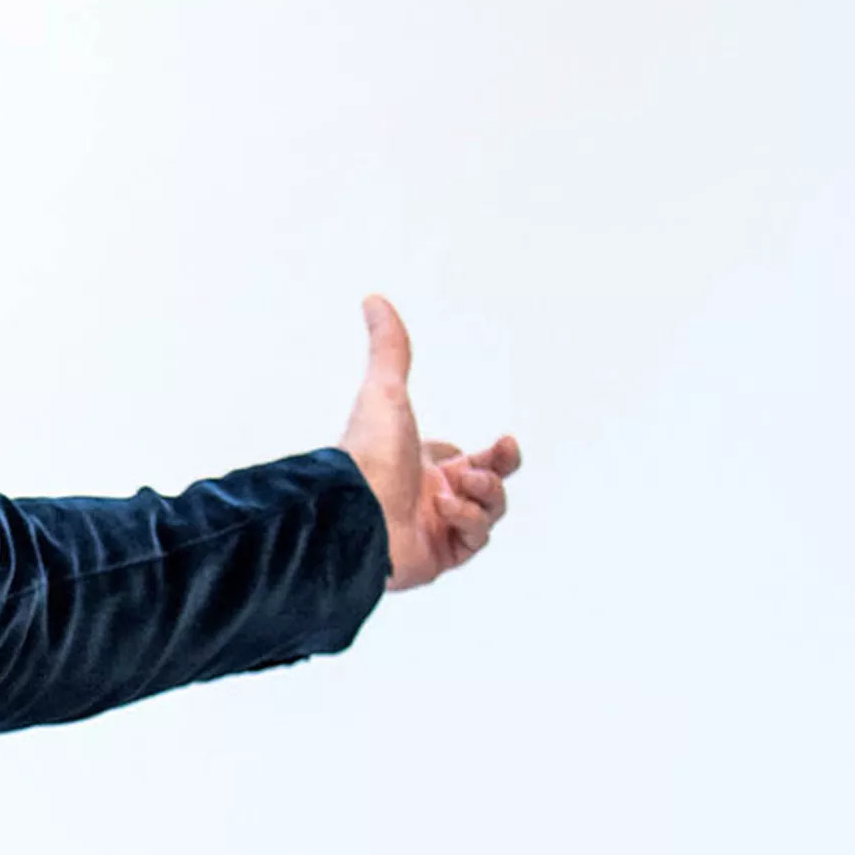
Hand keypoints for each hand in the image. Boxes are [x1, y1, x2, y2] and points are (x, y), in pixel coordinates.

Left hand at [339, 293, 520, 591]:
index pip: (475, 461)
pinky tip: (445, 511)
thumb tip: (373, 298)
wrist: (352, 512)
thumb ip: (389, 348)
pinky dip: (469, 522)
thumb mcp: (384, 392)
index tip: (502, 442)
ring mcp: (437, 529)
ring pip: (489, 513)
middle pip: (492, 487)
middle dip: (499, 472)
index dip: (496, 454)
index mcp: (423, 464)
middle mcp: (431, 498)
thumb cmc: (365, 454)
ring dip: (481, 496)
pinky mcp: (440, 557)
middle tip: (491, 462)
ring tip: (453, 489)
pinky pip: (476, 540)